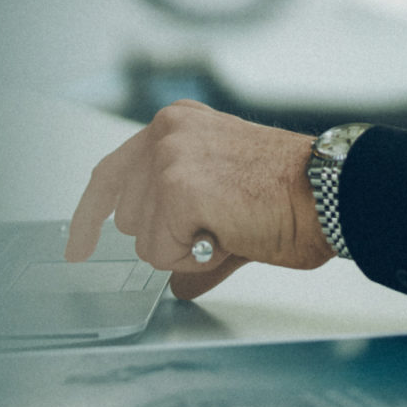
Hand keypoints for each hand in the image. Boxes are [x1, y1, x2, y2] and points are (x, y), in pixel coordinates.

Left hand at [66, 101, 329, 300]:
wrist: (329, 191)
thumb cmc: (294, 193)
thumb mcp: (229, 204)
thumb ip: (190, 233)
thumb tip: (178, 280)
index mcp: (178, 126)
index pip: (112, 172)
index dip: (89, 216)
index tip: (77, 246)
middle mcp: (168, 133)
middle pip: (127, 216)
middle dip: (168, 237)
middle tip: (219, 225)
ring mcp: (170, 158)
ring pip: (144, 240)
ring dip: (185, 249)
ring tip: (230, 225)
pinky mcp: (179, 188)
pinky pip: (163, 253)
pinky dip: (194, 258)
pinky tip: (228, 232)